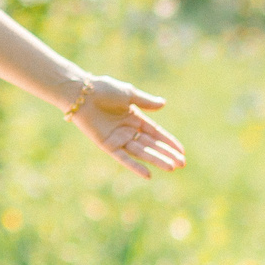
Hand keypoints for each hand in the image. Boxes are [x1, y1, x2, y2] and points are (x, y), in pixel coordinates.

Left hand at [65, 75, 186, 177]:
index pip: (156, 133)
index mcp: (135, 118)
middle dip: (166, 154)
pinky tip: (148, 175)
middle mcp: (128, 130)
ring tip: (172, 167)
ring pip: (141, 152)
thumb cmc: (104, 89)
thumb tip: (164, 103)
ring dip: (156, 160)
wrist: (82, 93)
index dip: (168, 142)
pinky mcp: (107, 145)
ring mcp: (118, 138)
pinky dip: (134, 166)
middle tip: (182, 163)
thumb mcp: (129, 94)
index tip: (182, 151)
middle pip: (151, 145)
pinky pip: (123, 158)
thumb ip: (146, 101)